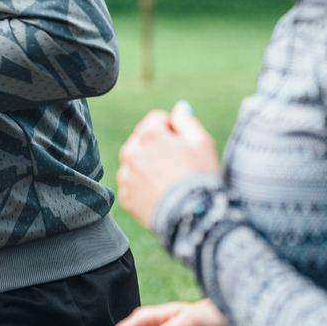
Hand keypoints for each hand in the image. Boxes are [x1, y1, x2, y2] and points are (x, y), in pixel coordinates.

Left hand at [117, 101, 220, 227]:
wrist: (193, 217)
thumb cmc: (200, 177)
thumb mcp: (201, 143)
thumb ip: (186, 121)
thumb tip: (179, 108)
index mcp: (149, 134)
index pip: (157, 119)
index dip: (173, 130)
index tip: (183, 145)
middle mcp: (131, 152)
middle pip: (142, 139)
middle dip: (156, 146)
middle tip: (176, 164)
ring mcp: (127, 176)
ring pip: (135, 162)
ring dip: (147, 166)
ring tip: (168, 181)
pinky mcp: (125, 197)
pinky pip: (133, 185)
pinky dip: (142, 188)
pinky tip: (160, 195)